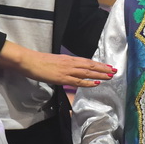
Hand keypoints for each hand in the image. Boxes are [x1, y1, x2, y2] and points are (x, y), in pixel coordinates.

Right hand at [0, 42, 115, 87]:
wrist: (29, 61)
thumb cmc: (39, 62)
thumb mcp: (55, 61)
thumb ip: (64, 65)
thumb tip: (70, 70)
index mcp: (69, 59)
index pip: (87, 61)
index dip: (98, 64)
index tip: (108, 66)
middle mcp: (71, 63)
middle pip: (91, 66)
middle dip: (104, 69)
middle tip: (115, 70)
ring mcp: (68, 71)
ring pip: (88, 73)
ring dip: (100, 75)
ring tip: (110, 76)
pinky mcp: (63, 78)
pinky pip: (79, 81)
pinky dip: (89, 82)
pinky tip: (97, 83)